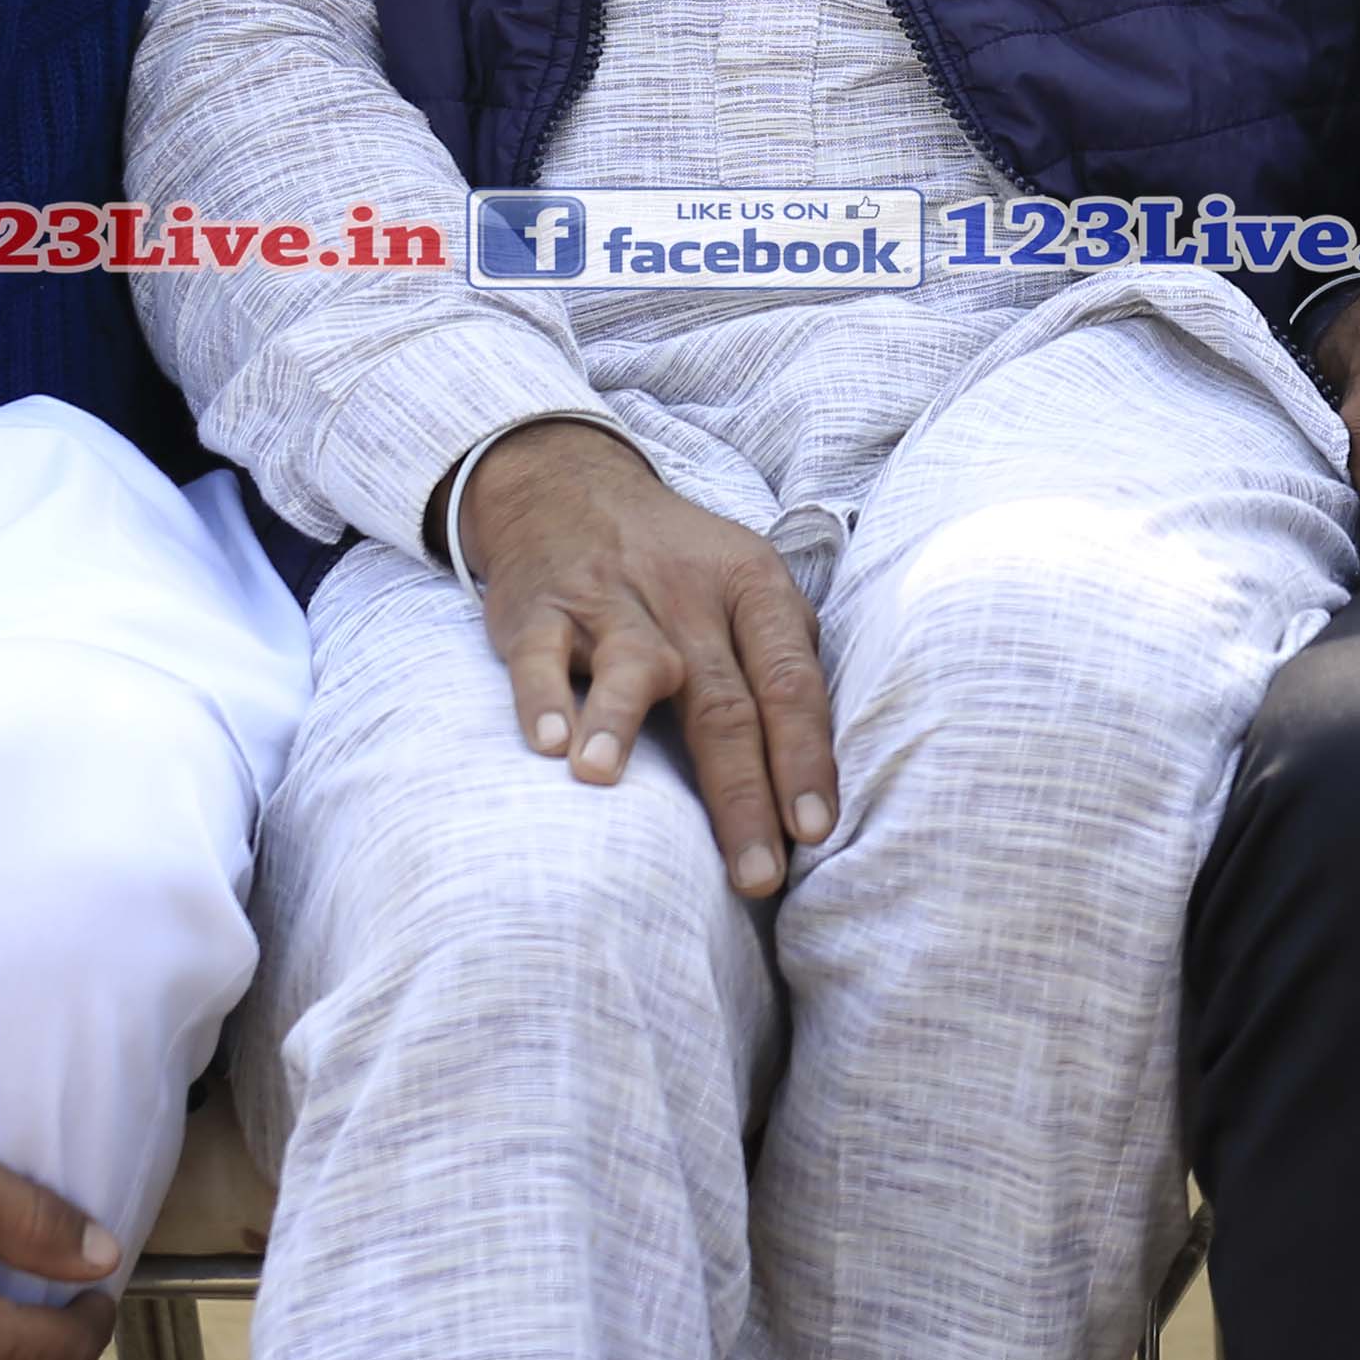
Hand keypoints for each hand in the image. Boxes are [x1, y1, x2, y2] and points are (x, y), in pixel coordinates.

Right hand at [451, 417, 838, 899]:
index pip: (789, 681)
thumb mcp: (747, 589)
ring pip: (629, 662)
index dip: (804, 756)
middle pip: (722, 701)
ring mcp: (610, 598)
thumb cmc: (678, 567)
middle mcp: (687, 594)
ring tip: (608, 781)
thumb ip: (782, 666)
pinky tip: (550, 746)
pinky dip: (543, 699)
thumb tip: (820, 779)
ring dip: (620, 720)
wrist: (569, 485)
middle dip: (742, 792)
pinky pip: (541, 654)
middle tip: (755, 874)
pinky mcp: (539, 607)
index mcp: (753, 588)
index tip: (815, 830)